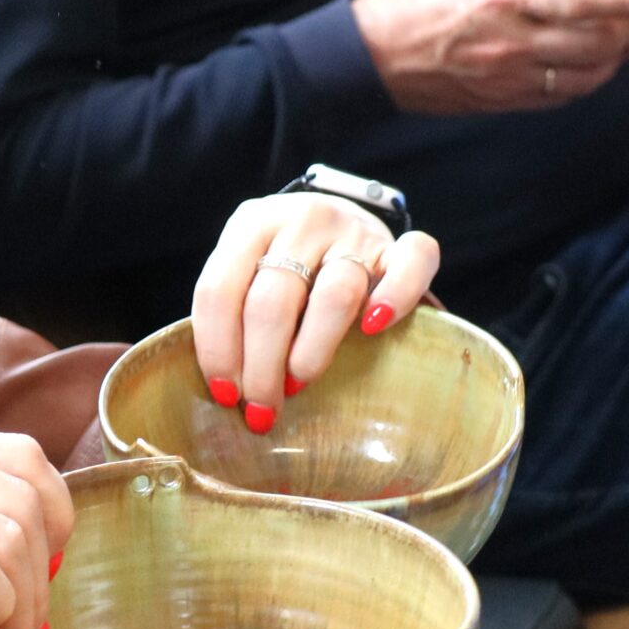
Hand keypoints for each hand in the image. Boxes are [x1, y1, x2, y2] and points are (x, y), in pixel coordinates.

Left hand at [189, 192, 440, 431]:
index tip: (223, 394)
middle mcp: (301, 221)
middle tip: (261, 410)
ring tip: (298, 385)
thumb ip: (232, 309)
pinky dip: (396, 297)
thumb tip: (223, 387)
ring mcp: (352, 231)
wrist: (339, 218)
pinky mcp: (395, 245)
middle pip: (272, 302)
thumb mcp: (247, 268)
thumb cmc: (285, 260)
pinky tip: (374, 329)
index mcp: (251, 224)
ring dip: (310, 352)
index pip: (220, 290)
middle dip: (260, 367)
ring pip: (334, 296)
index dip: (217, 349)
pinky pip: (410, 262)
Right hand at [351, 0, 628, 114]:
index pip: (584, 0)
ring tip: (626, 42)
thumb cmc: (416, 4)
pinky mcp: (503, 102)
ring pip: (587, 76)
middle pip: (597, 44)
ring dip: (614, 60)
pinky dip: (586, 82)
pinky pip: (561, 96)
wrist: (370, 57)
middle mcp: (513, 42)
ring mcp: (509, 78)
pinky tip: (591, 67)